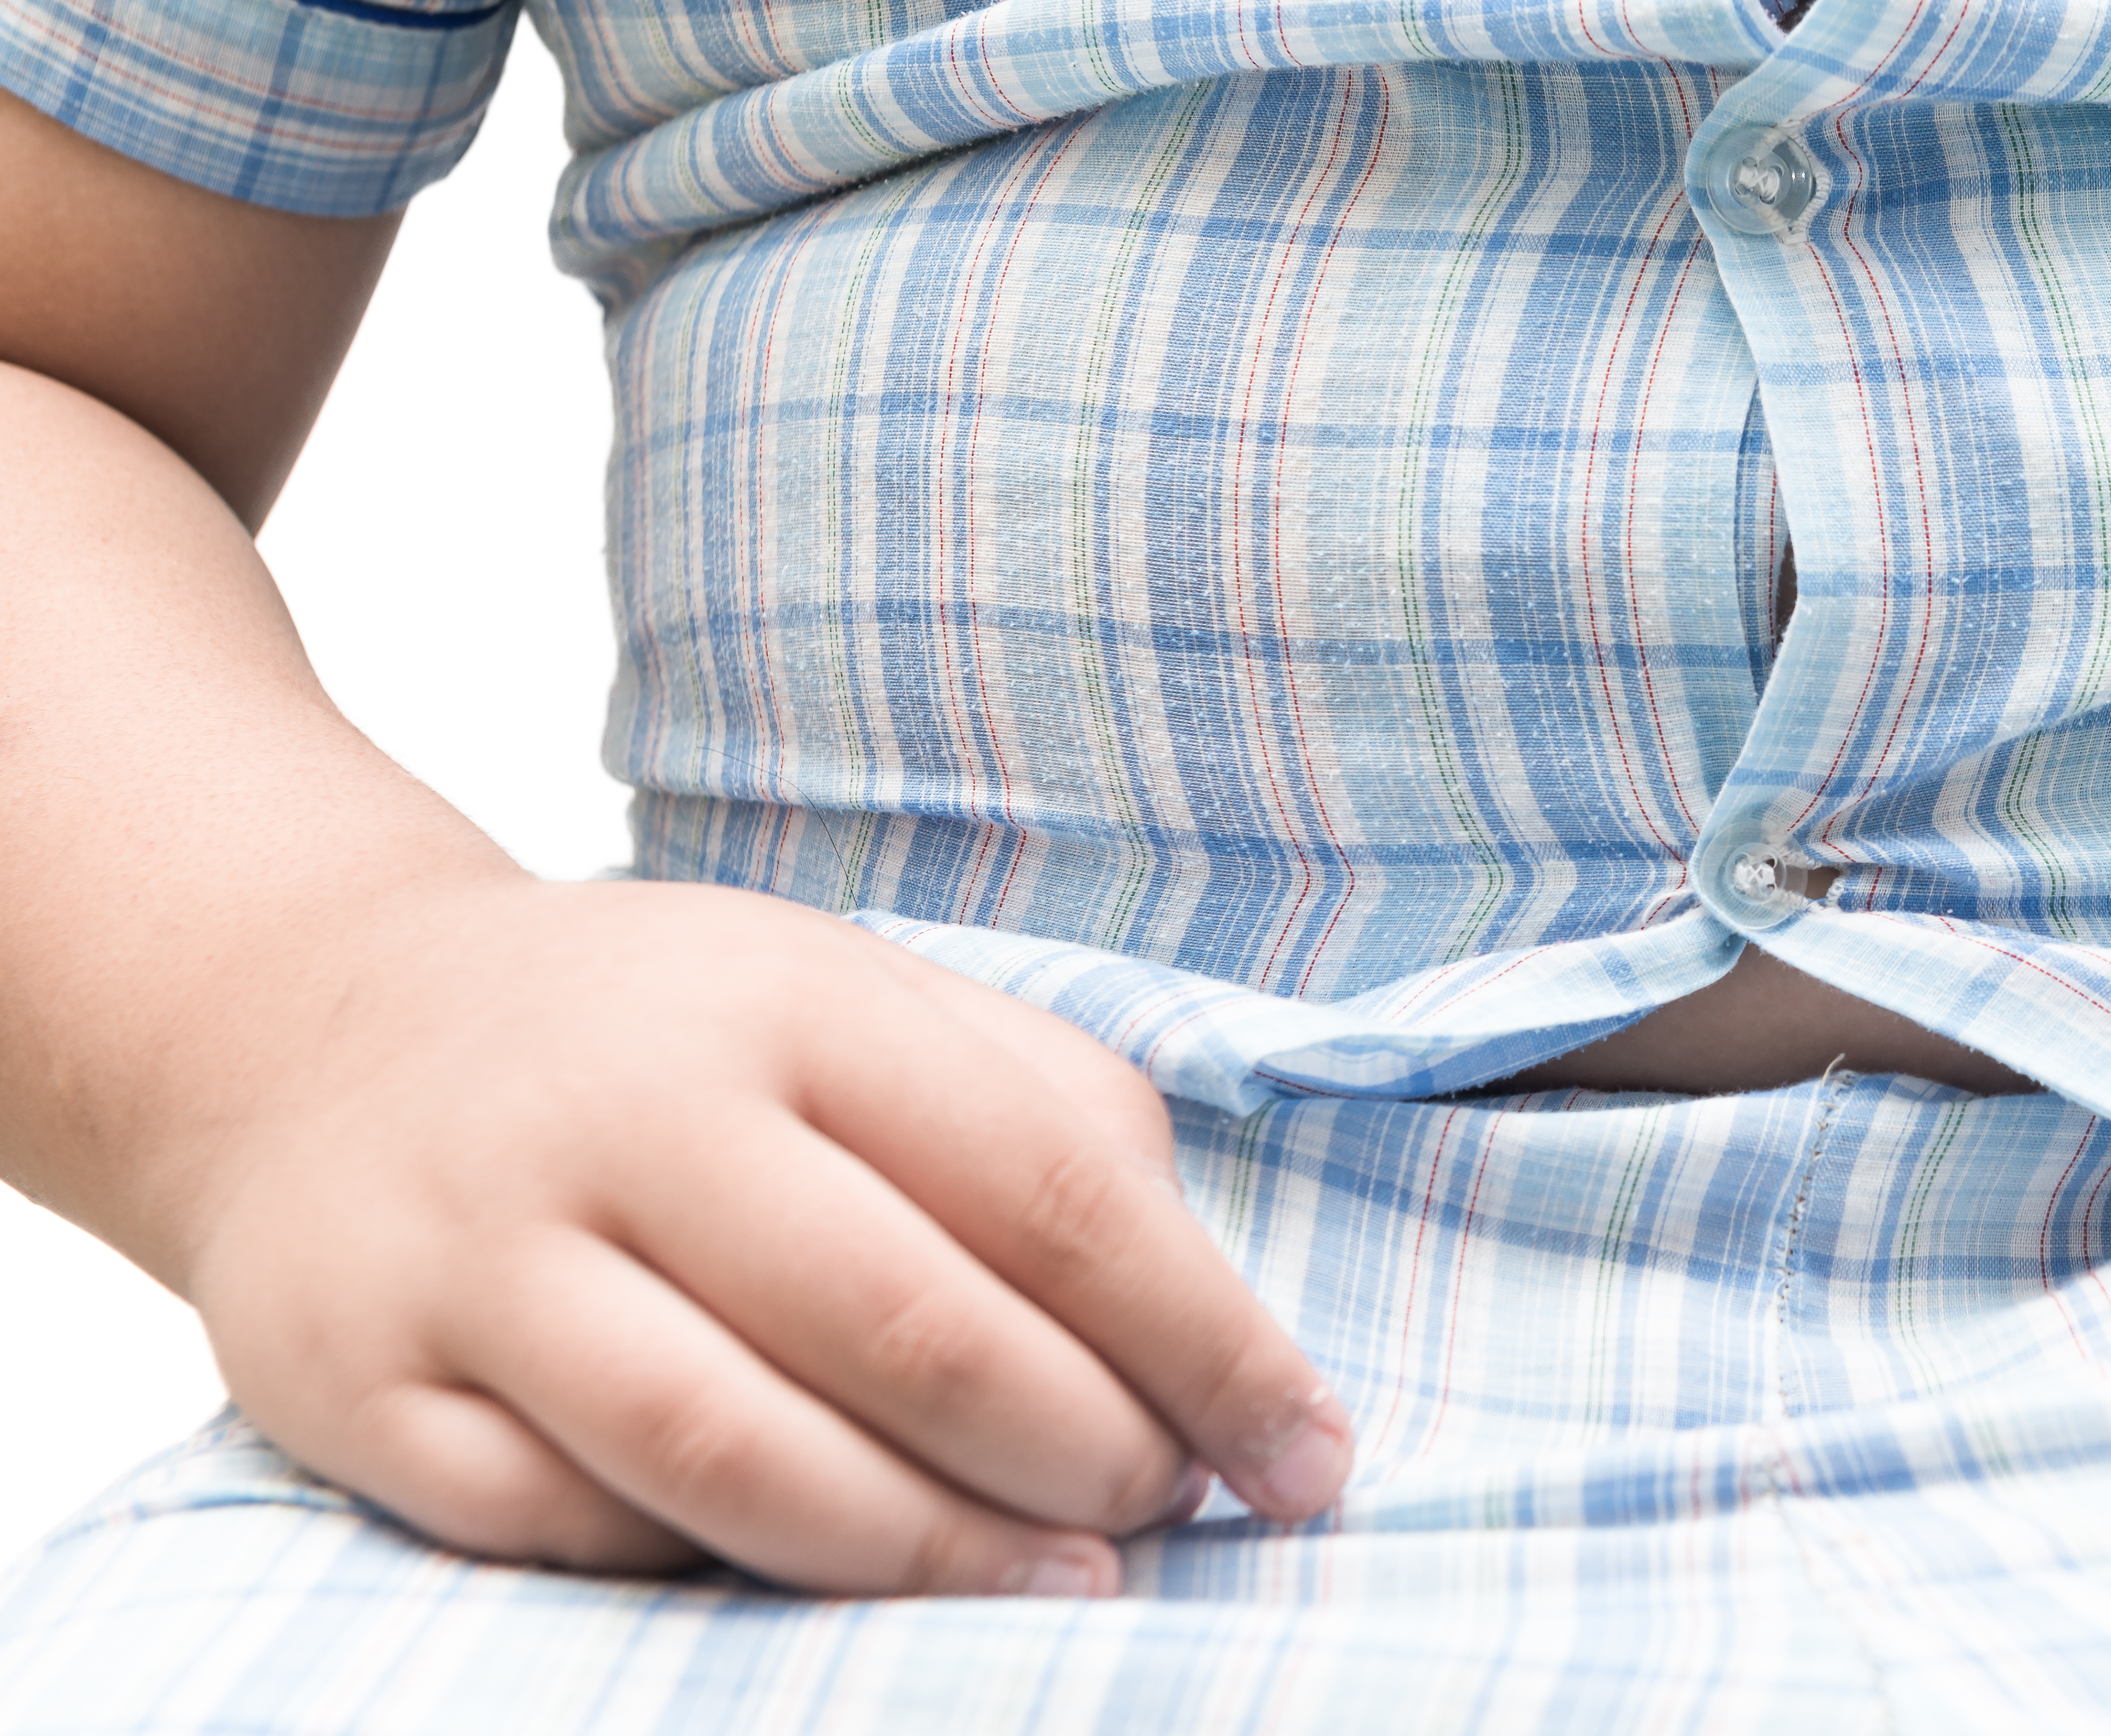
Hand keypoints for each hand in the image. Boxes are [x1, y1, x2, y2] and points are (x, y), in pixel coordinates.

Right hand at [166, 874, 1348, 1595]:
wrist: (323, 1022)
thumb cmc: (671, 1039)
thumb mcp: (870, 1006)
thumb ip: (1053, 1124)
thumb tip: (1206, 1321)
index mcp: (790, 1002)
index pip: (1052, 1190)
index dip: (1205, 1341)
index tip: (1307, 1451)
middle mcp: (628, 1113)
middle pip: (908, 1332)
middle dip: (1084, 1457)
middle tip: (1166, 1515)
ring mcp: (477, 1252)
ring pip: (735, 1454)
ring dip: (927, 1554)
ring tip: (1054, 1587)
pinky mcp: (357, 1381)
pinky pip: (562, 1527)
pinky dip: (709, 1574)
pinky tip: (814, 1583)